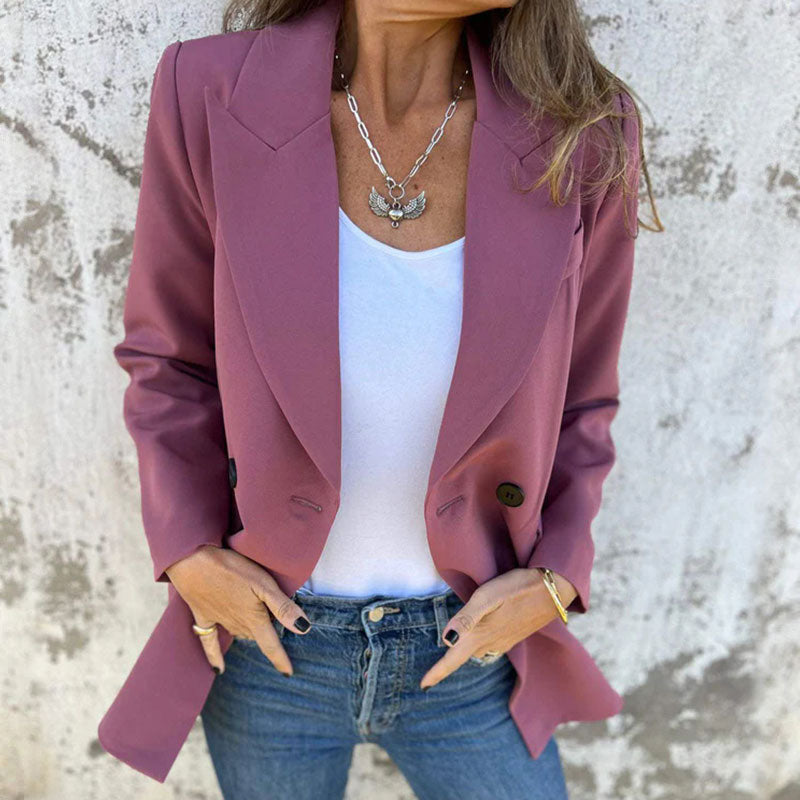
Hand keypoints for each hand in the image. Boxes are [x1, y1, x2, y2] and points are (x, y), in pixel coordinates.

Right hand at [165, 544, 312, 676]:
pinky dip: (215, 656)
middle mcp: (237, 625)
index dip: (281, 659)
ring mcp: (218, 621)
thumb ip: (283, 608)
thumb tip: (304, 628)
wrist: (194, 563)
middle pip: (256, 637)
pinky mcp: (203, 616)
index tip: (289, 673)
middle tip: (277, 639)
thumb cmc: (232, 570)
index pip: (271, 645)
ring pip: (239, 634)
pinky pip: (209, 641)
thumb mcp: (264, 585)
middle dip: (267, 640)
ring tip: (259, 635)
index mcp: (254, 619)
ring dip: (250, 636)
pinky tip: (218, 669)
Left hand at [419, 567, 575, 689]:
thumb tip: (447, 639)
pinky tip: (480, 637)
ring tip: (452, 655)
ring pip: (478, 652)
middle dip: (448, 665)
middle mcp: (491, 642)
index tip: (423, 685)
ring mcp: (504, 640)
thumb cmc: (517, 588)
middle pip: (464, 657)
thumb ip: (467, 617)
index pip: (453, 658)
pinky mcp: (514, 634)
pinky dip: (479, 646)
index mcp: (480, 634)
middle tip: (433, 674)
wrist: (553, 589)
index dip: (437, 672)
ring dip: (464, 655)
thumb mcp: (488, 597)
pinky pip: (491, 646)